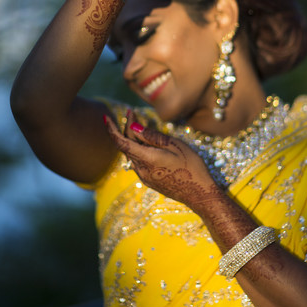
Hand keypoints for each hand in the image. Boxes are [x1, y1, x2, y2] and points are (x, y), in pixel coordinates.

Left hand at [103, 112, 220, 212]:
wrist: (199, 194)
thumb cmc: (192, 167)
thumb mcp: (175, 146)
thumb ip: (153, 137)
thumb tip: (134, 127)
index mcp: (147, 159)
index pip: (121, 143)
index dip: (111, 129)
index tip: (106, 117)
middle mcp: (141, 169)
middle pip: (127, 146)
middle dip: (127, 128)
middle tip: (133, 113)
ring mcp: (144, 177)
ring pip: (132, 154)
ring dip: (133, 139)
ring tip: (139, 125)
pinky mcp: (149, 181)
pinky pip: (138, 161)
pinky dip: (138, 149)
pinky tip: (146, 143)